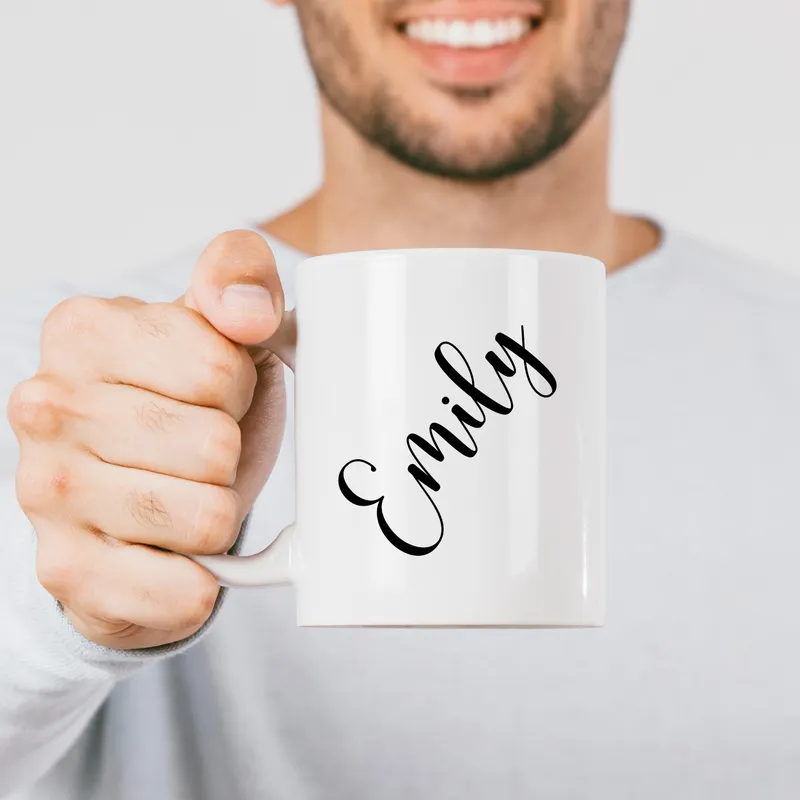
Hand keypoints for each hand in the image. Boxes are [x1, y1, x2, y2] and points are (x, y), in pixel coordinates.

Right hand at [7, 230, 294, 648]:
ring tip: (184, 496)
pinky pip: (183, 591)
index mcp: (82, 331)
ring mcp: (44, 492)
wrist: (139, 499)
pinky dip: (201, 581)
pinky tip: (174, 555)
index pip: (219, 368)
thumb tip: (246, 312)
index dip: (238, 389)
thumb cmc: (185, 407)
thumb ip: (241, 278)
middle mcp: (45, 407)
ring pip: (208, 518)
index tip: (211, 394)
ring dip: (217, 514)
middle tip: (197, 453)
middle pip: (214, 447)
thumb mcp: (220, 328)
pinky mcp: (66, 572)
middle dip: (228, 456)